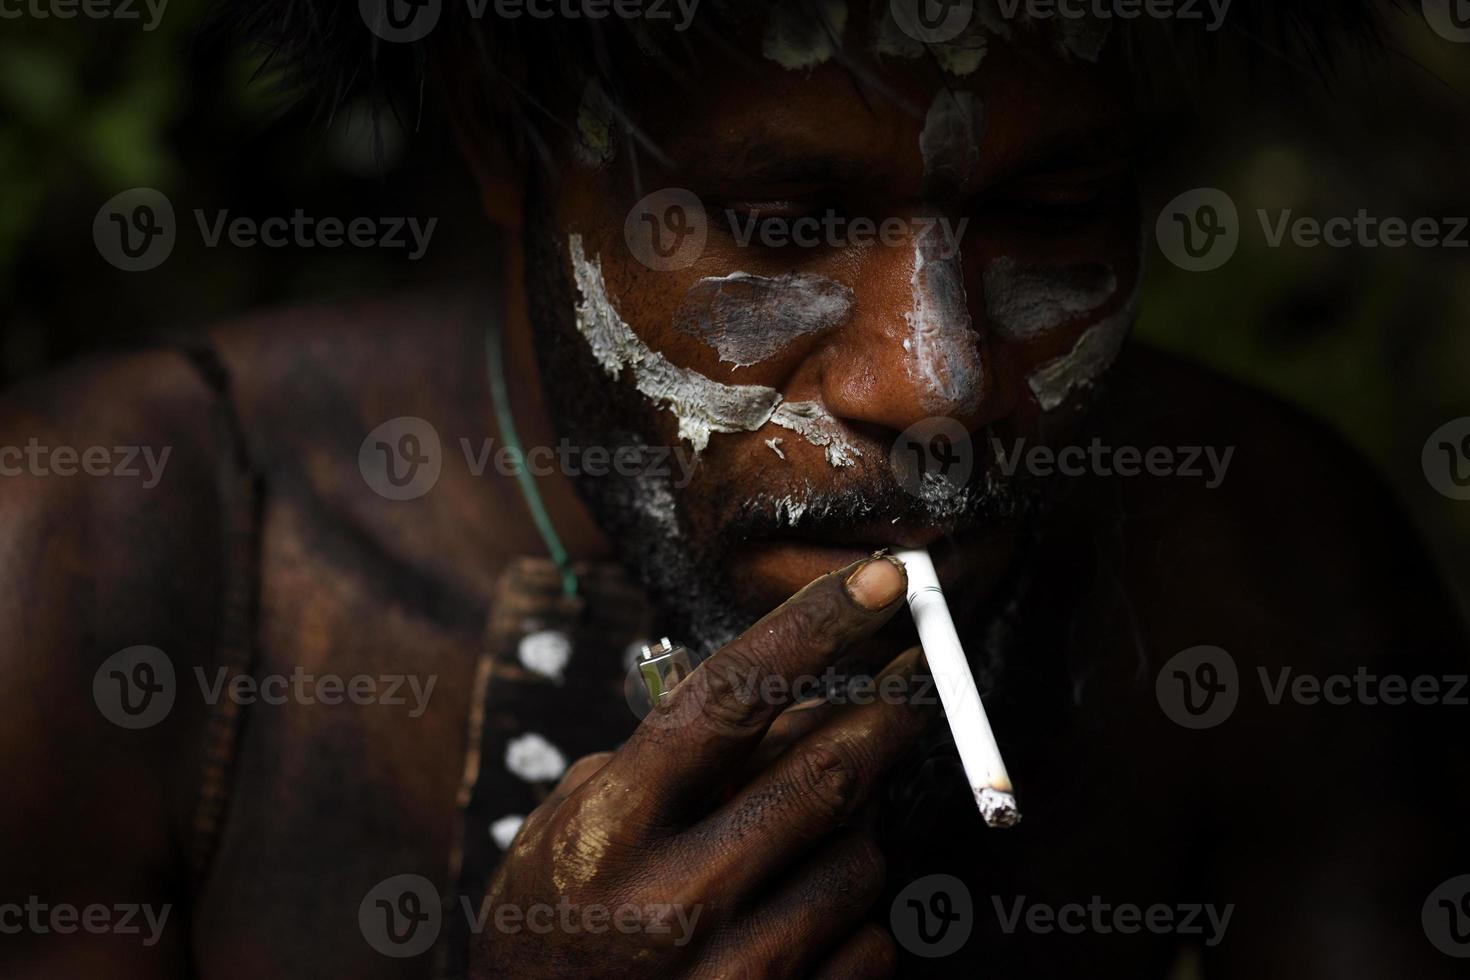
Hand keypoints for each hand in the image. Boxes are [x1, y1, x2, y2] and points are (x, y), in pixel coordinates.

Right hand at [468, 554, 932, 978]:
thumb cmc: (557, 929)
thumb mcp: (576, 828)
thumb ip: (673, 762)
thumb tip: (805, 705)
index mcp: (610, 831)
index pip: (731, 699)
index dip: (818, 626)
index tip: (884, 576)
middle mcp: (674, 904)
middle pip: (829, 772)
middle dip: (893, 709)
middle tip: (920, 679)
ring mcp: (734, 978)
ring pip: (864, 858)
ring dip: (855, 830)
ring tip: (798, 845)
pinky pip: (874, 944)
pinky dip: (854, 918)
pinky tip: (798, 924)